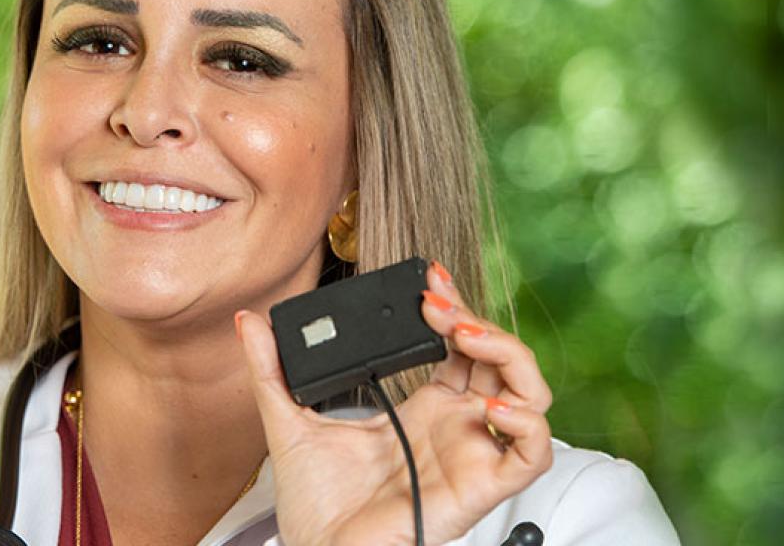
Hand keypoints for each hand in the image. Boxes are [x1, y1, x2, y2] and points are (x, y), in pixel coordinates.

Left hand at [236, 261, 553, 544]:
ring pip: (531, 394)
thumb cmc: (315, 505)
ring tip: (465, 338)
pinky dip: (526, 424)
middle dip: (478, 320)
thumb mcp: (289, 420)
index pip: (462, 346)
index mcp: (423, 408)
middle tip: (436, 306)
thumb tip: (249, 321)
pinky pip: (533, 454)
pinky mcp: (479, 486)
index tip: (428, 280)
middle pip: (501, 360)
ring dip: (509, 356)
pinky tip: (487, 407)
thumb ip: (271, 368)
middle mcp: (455, 426)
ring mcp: (471, 453)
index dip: (456, 308)